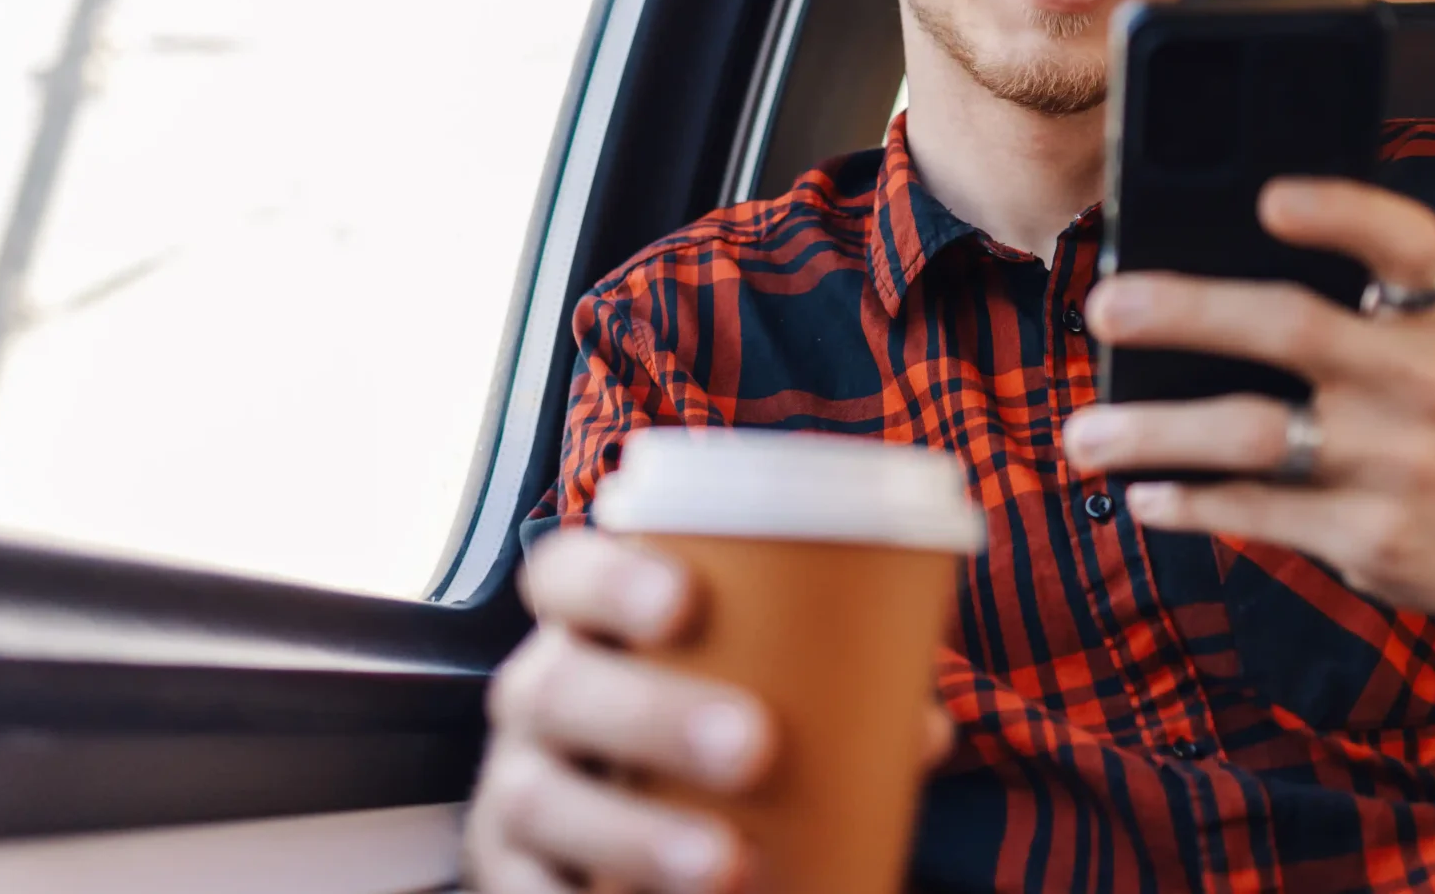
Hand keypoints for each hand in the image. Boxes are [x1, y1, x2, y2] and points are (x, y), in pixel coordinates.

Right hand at [463, 526, 954, 891]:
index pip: (565, 573)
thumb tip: (924, 730)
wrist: (632, 834)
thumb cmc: (706, 724)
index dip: (609, 577)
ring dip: (634, 832)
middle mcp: (535, 698)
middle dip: (653, 714)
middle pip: (558, 687)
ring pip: (537, 797)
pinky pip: (519, 892)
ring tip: (729, 864)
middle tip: (756, 745)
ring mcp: (513, 789)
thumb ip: (828, 692)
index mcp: (585, 627)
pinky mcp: (510, 873)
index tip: (685, 599)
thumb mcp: (749, 692)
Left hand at [1061, 177, 1434, 661]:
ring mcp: (1397, 463)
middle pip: (1293, 327)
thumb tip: (1188, 280)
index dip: (1341, 210)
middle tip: (1105, 306)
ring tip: (1082, 433)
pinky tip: (1143, 494)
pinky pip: (1256, 510)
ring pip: (1253, 433)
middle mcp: (1421, 381)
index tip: (1269, 199)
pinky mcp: (1370, 535)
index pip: (1403, 241)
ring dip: (1154, 432)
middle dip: (1188, 312)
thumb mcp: (1423, 354)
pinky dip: (1187, 501)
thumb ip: (1344, 314)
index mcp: (1432, 317)